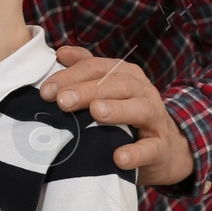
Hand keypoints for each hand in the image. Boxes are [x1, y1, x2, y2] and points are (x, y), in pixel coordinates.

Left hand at [40, 46, 194, 186]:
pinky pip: (150, 149)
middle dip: (87, 90)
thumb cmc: (127, 114)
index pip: (96, 68)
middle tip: (63, 100)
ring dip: (117, 110)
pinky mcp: (160, 147)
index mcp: (125, 74)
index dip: (70, 76)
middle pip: (116, 84)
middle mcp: (142, 91)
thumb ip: (86, 69)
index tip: (46, 91)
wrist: (165, 149)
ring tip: (96, 112)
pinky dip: (135, 153)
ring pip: (139, 108)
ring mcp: (154, 118)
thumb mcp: (108, 89)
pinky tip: (118, 157)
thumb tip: (61, 52)